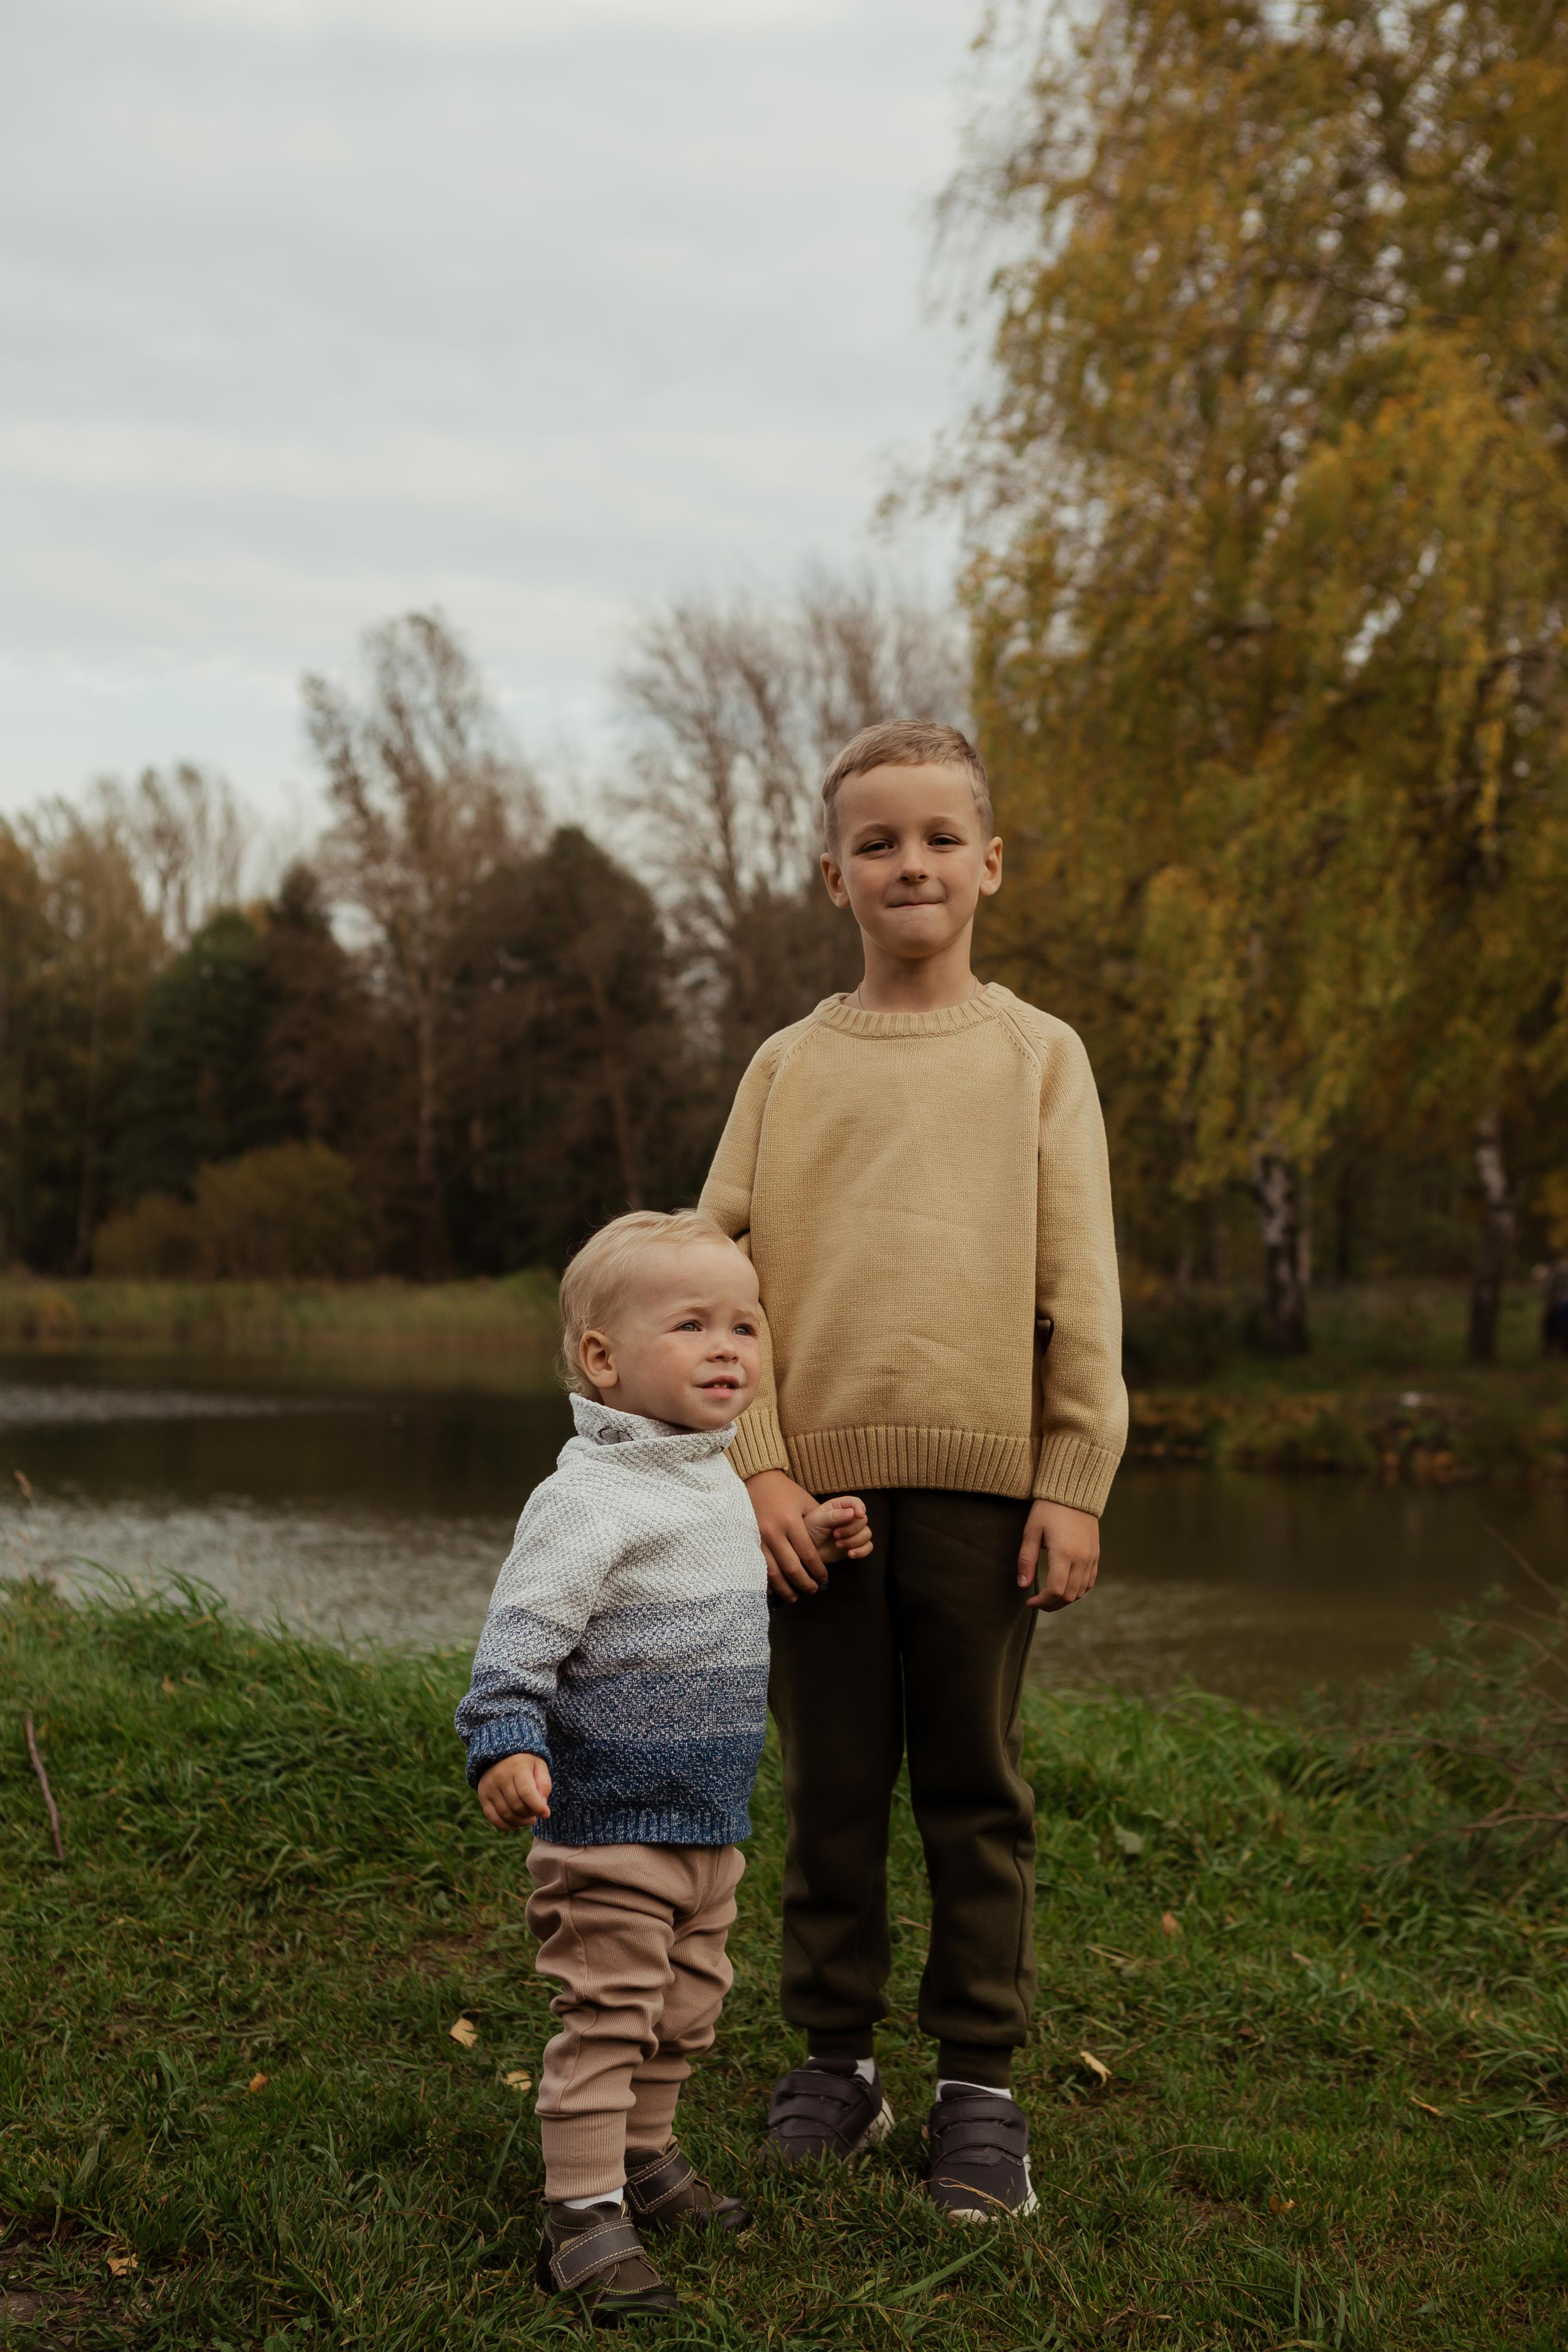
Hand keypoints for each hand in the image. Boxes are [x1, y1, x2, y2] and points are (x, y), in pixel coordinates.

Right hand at [477, 1751, 551, 1829]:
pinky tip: (516, 1825)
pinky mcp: (483, 1796)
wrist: (500, 1753)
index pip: (526, 1792)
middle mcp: (500, 1777)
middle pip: (517, 1805)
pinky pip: (493, 1818)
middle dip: (530, 1814)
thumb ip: (544, 1784)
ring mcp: (489, 1788)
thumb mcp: (539, 1765)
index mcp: (517, 1767)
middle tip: (536, 1812)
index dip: (537, 1806)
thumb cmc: (525, 1763)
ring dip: (521, 1821)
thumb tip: (542, 1805)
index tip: (546, 1814)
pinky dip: (506, 1826)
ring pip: (506, 1814)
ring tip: (530, 1819)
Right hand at [746, 1469, 834, 1601]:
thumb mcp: (806, 1502)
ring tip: (795, 1596)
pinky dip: (767, 1582)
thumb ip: (824, 1518)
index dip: (817, 1570)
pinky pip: (758, 1568)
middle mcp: (774, 1532)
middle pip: (792, 1567)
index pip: (808, 1554)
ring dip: (785, 1588)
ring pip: (773, 1573)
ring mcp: (759, 1538)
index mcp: (791, 1522)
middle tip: (813, 1589)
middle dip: (804, 1583)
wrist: (757, 1480)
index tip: (824, 1577)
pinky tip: (775, 1590)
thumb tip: (843, 1530)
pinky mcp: (748, 1541)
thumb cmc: (785, 1492)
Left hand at [804, 1495, 871, 1560]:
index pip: (855, 1502)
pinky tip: (850, 1554)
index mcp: (839, 1506)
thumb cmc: (809, 1531)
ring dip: (854, 1541)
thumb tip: (852, 1513)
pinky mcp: (855, 1545)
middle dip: (851, 1529)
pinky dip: (862, 1551)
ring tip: (838, 1545)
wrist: (807, 1552)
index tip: (858, 1515)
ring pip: (867, 1534)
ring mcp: (853, 1532)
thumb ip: (834, 1515)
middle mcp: (849, 1517)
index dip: (859, 1507)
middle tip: (835, 1534)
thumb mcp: (818, 1520)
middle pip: (863, 1520)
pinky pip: (868, 1547)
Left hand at [1018, 1499, 1099, 1611]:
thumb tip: (1022, 1585)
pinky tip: (1064, 1587)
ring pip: (1081, 1592)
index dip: (1041, 1601)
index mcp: (1063, 1553)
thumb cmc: (1048, 1509)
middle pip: (1069, 1596)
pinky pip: (1089, 1582)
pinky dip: (1077, 1590)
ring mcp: (1091, 1558)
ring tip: (1049, 1596)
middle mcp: (1081, 1558)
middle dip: (1051, 1604)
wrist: (1074, 1492)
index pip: (1055, 1590)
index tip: (1029, 1601)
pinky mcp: (1096, 1555)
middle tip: (1037, 1601)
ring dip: (1064, 1599)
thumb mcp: (1032, 1531)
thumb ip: (1026, 1560)